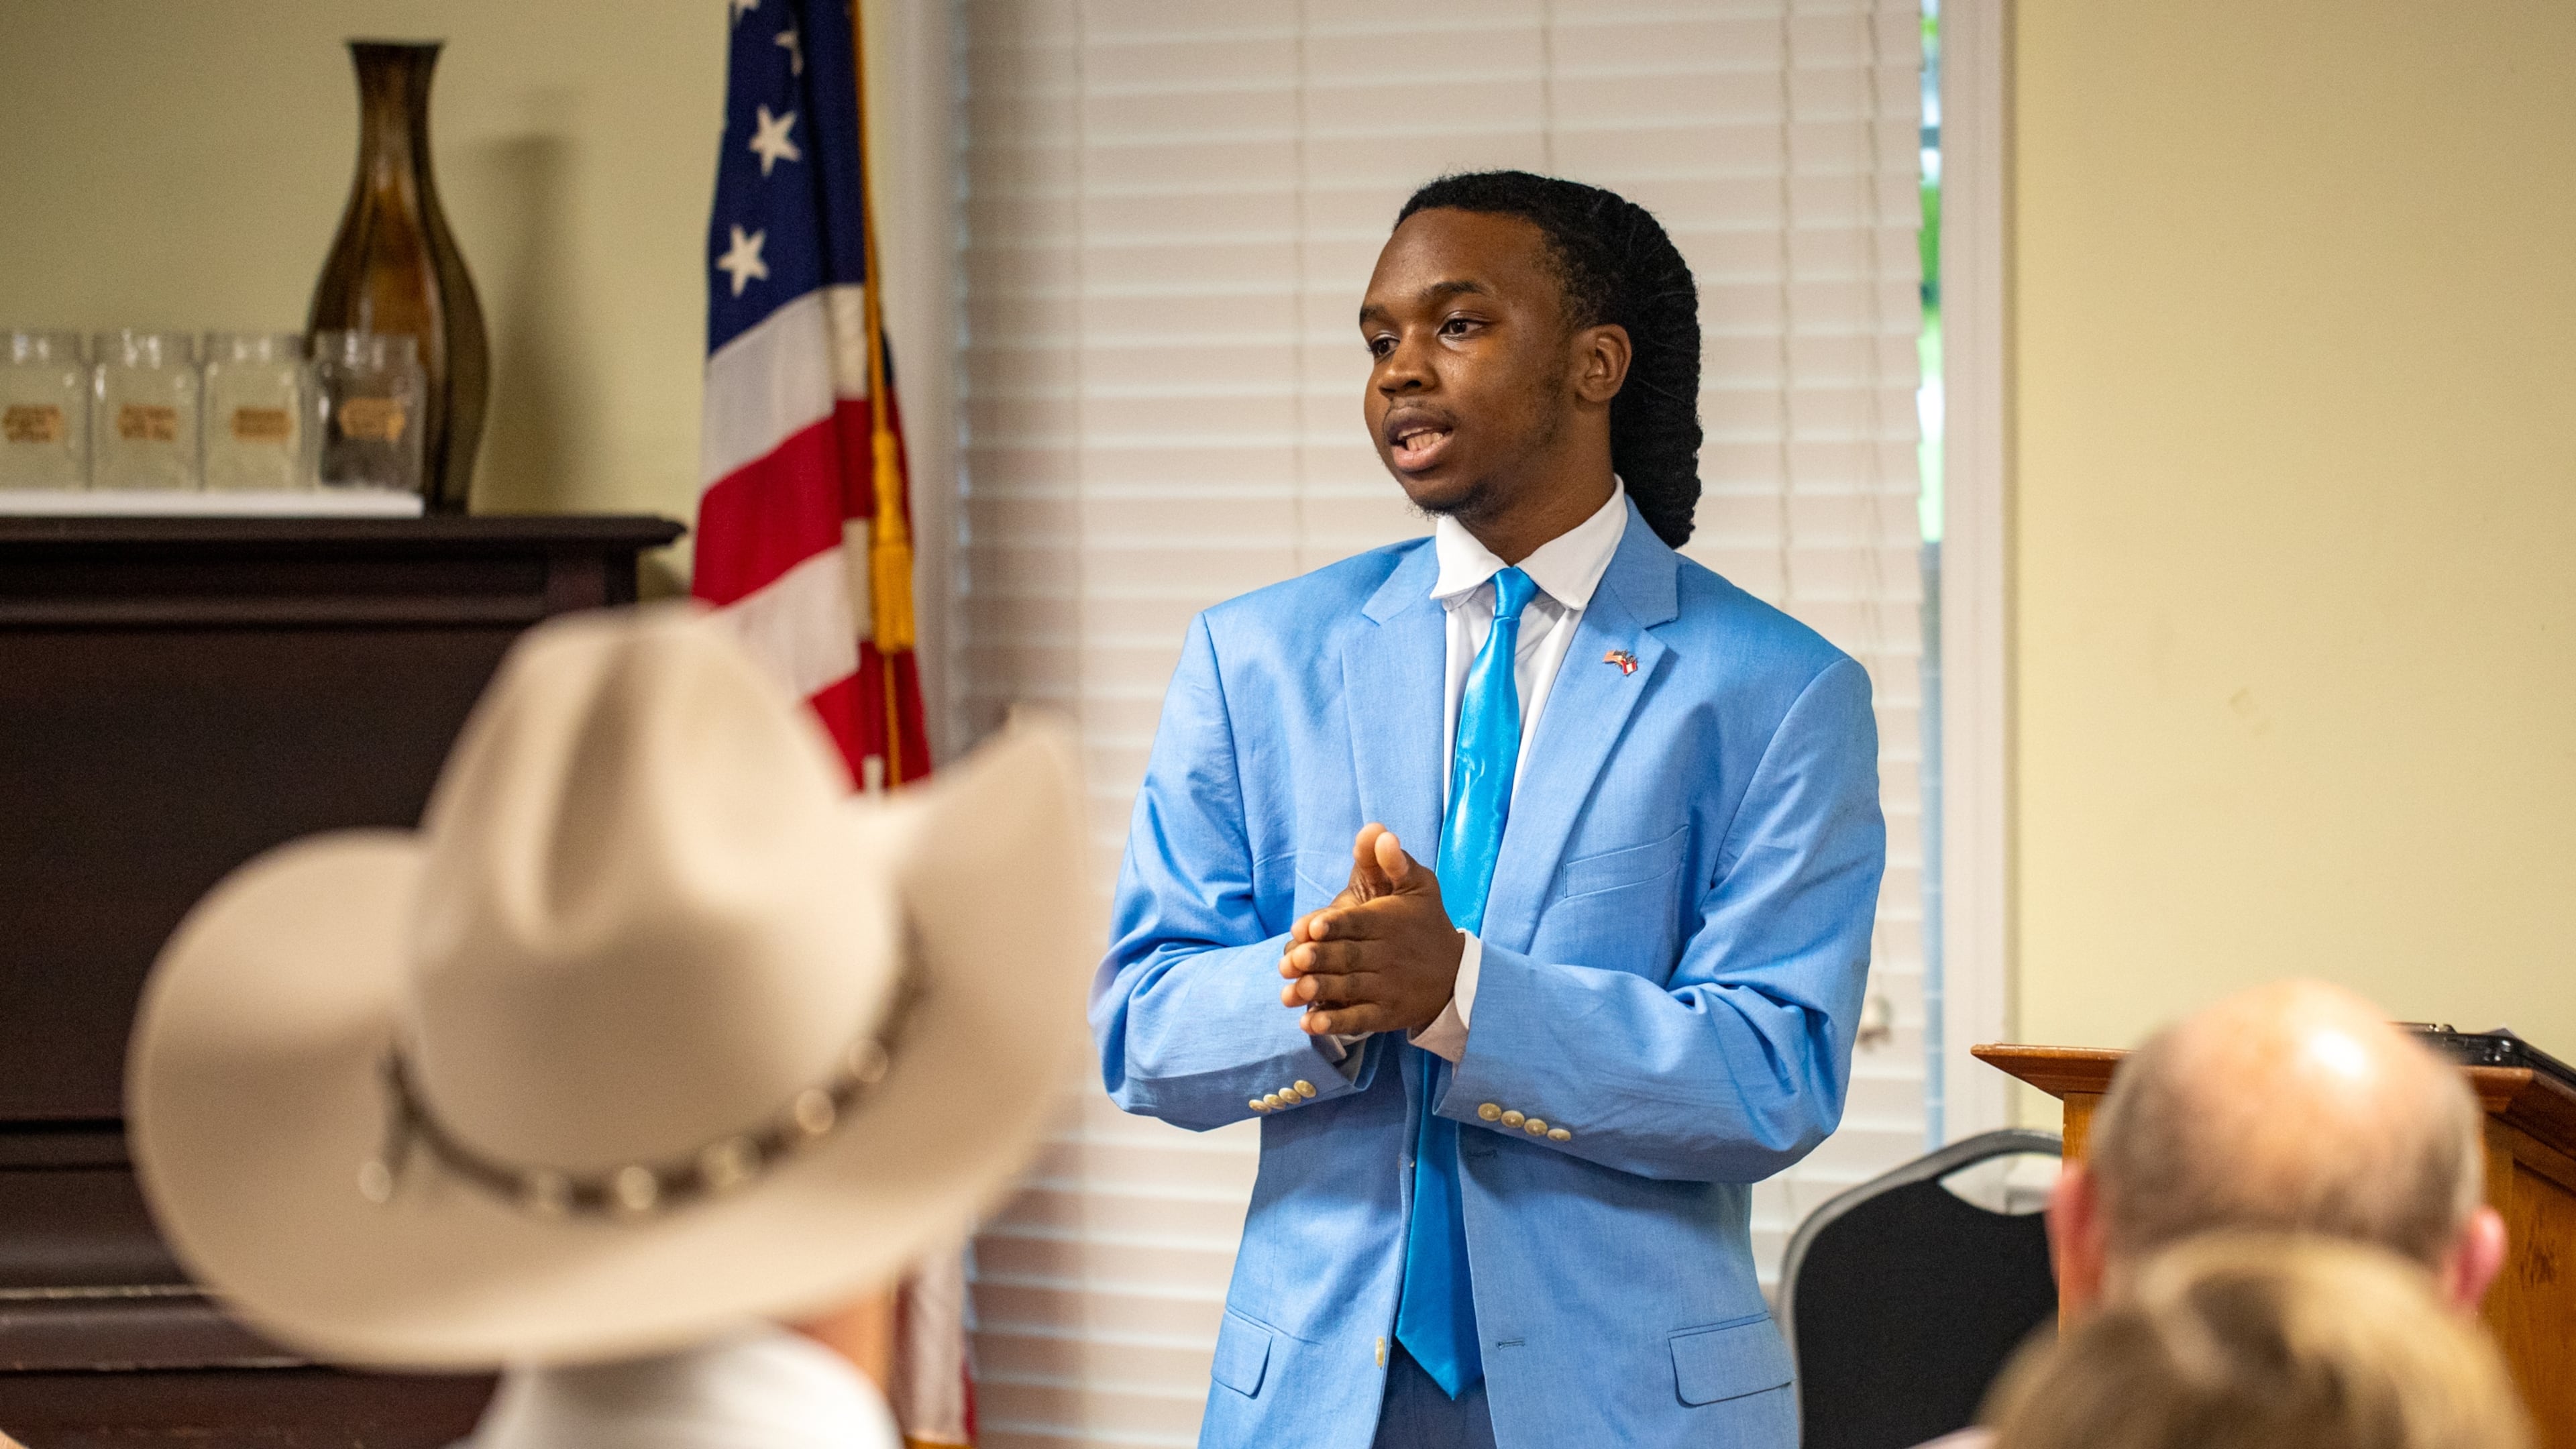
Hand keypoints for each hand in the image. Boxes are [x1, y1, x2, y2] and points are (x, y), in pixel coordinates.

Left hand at [1279, 824, 1462, 1034]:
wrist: (1458, 975)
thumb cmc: (1428, 923)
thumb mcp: (1420, 886)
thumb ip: (1395, 862)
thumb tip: (1383, 835)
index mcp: (1389, 922)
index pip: (1358, 923)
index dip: (1334, 925)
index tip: (1310, 927)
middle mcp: (1386, 956)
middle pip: (1349, 957)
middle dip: (1321, 959)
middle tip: (1293, 960)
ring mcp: (1386, 987)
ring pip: (1350, 989)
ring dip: (1320, 991)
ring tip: (1293, 992)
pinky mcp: (1385, 1014)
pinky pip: (1359, 1019)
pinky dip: (1335, 1023)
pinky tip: (1309, 1023)